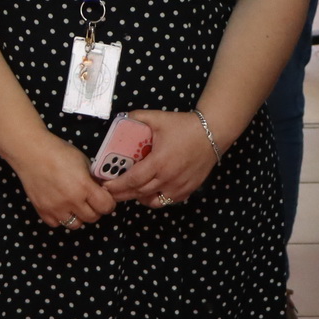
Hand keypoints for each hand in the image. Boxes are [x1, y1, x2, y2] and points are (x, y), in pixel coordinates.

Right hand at [13, 136, 117, 228]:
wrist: (31, 152)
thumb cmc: (57, 152)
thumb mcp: (83, 161)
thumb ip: (93, 179)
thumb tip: (100, 191)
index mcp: (83, 186)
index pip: (106, 206)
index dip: (108, 203)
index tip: (105, 198)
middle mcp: (71, 200)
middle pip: (93, 218)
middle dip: (95, 209)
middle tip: (90, 200)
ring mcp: (55, 208)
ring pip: (76, 225)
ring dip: (78, 216)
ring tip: (74, 204)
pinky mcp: (42, 210)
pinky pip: (57, 223)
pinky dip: (61, 217)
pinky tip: (60, 205)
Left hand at [102, 109, 216, 205]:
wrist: (212, 133)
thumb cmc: (184, 126)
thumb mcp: (158, 118)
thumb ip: (138, 117)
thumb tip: (121, 118)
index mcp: (158, 162)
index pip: (132, 180)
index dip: (117, 186)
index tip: (105, 186)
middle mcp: (168, 178)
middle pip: (139, 193)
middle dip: (122, 194)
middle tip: (110, 192)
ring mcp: (178, 187)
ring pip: (152, 200)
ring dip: (138, 198)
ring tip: (128, 192)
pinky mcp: (187, 190)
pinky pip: (166, 201)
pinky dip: (154, 199)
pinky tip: (148, 192)